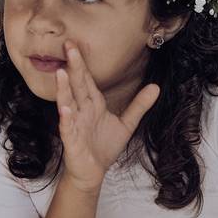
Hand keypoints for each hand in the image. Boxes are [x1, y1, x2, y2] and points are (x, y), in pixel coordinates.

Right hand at [55, 41, 158, 193]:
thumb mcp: (126, 124)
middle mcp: (81, 111)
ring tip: (61, 72)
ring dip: (64, 89)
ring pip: (68, 103)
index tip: (77, 44)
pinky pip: (68, 128)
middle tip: (70, 45)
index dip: (84, 63)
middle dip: (74, 66)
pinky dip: (67, 119)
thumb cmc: (103, 147)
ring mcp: (75, 125)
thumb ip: (139, 106)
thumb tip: (156, 87)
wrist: (92, 173)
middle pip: (77, 86)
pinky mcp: (72, 141)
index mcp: (93, 105)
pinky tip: (65, 110)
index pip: (88, 80)